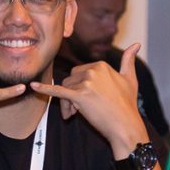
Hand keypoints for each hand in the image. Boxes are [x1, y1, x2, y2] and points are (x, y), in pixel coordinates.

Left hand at [28, 43, 145, 153]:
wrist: (125, 126)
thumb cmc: (128, 105)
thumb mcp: (130, 79)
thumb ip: (129, 60)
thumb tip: (136, 44)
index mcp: (101, 65)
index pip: (80, 73)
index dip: (80, 88)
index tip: (88, 101)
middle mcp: (93, 70)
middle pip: (70, 80)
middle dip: (72, 95)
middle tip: (79, 111)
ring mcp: (86, 82)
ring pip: (65, 89)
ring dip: (68, 104)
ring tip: (76, 115)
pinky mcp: (79, 96)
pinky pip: (58, 92)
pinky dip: (45, 90)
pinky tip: (33, 87)